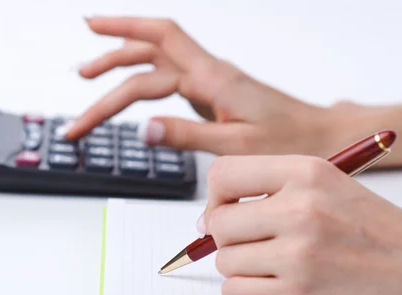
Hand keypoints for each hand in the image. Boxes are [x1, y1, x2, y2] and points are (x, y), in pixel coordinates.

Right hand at [64, 17, 333, 156]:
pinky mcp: (213, 95)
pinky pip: (170, 78)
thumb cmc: (291, 141)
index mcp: (214, 79)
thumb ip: (188, 136)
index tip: (87, 45)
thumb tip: (144, 129)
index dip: (119, 42)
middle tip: (79, 75)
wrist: (321, 135)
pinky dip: (144, 80)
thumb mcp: (237, 147)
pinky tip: (134, 91)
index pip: (156, 50)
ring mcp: (211, 82)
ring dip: (123, 63)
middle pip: (150, 48)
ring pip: (158, 59)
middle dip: (110, 57)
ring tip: (91, 75)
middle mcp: (210, 73)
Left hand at [200, 155, 401, 294]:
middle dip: (227, 238)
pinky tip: (270, 290)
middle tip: (252, 246)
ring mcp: (299, 254)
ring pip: (224, 261)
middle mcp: (300, 209)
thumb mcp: (330, 187)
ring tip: (273, 269)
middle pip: (218, 223)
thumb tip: (209, 219)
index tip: (224, 212)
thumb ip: (272, 192)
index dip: (215, 197)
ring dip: (240, 269)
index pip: (224, 174)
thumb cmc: (382, 233)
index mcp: (307, 172)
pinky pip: (236, 294)